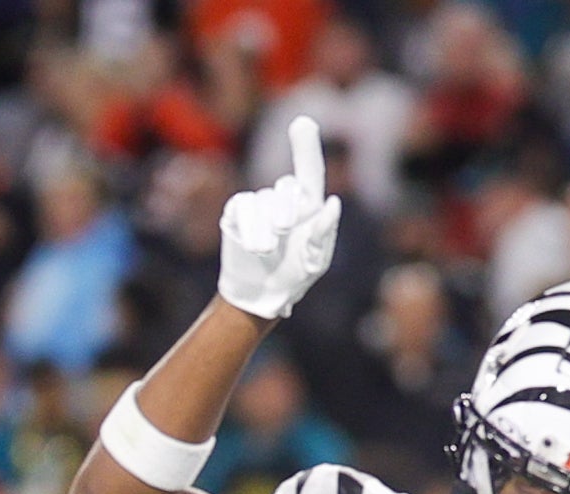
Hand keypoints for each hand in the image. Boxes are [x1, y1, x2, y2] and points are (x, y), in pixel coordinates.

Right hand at [219, 115, 341, 319]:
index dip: (306, 147)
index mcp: (308, 207)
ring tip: (266, 252)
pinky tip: (252, 246)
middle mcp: (283, 199)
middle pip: (286, 189)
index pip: (310, 171)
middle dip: (286, 211)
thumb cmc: (294, 277)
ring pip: (262, 201)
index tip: (303, 122)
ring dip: (265, 229)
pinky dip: (249, 228)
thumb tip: (333, 203)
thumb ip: (324, 233)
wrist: (259, 295)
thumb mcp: (315, 262)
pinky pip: (242, 208)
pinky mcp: (236, 211)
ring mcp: (259, 204)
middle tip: (285, 232)